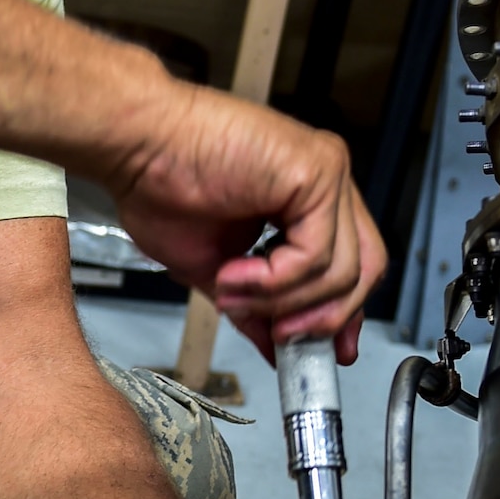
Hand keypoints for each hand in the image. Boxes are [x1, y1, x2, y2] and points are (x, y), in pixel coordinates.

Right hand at [106, 82, 386, 358]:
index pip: (354, 265)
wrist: (133, 147)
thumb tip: (275, 348)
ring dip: (282, 300)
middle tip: (281, 338)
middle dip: (326, 318)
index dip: (343, 313)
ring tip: (231, 294)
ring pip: (342, 272)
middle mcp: (326, 182)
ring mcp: (326, 174)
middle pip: (366, 270)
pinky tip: (232, 273)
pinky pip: (316, 256)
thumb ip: (257, 305)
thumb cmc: (160, 187)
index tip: (325, 351)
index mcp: (307, 199)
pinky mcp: (317, 172)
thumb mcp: (216, 269)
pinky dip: (274, 280)